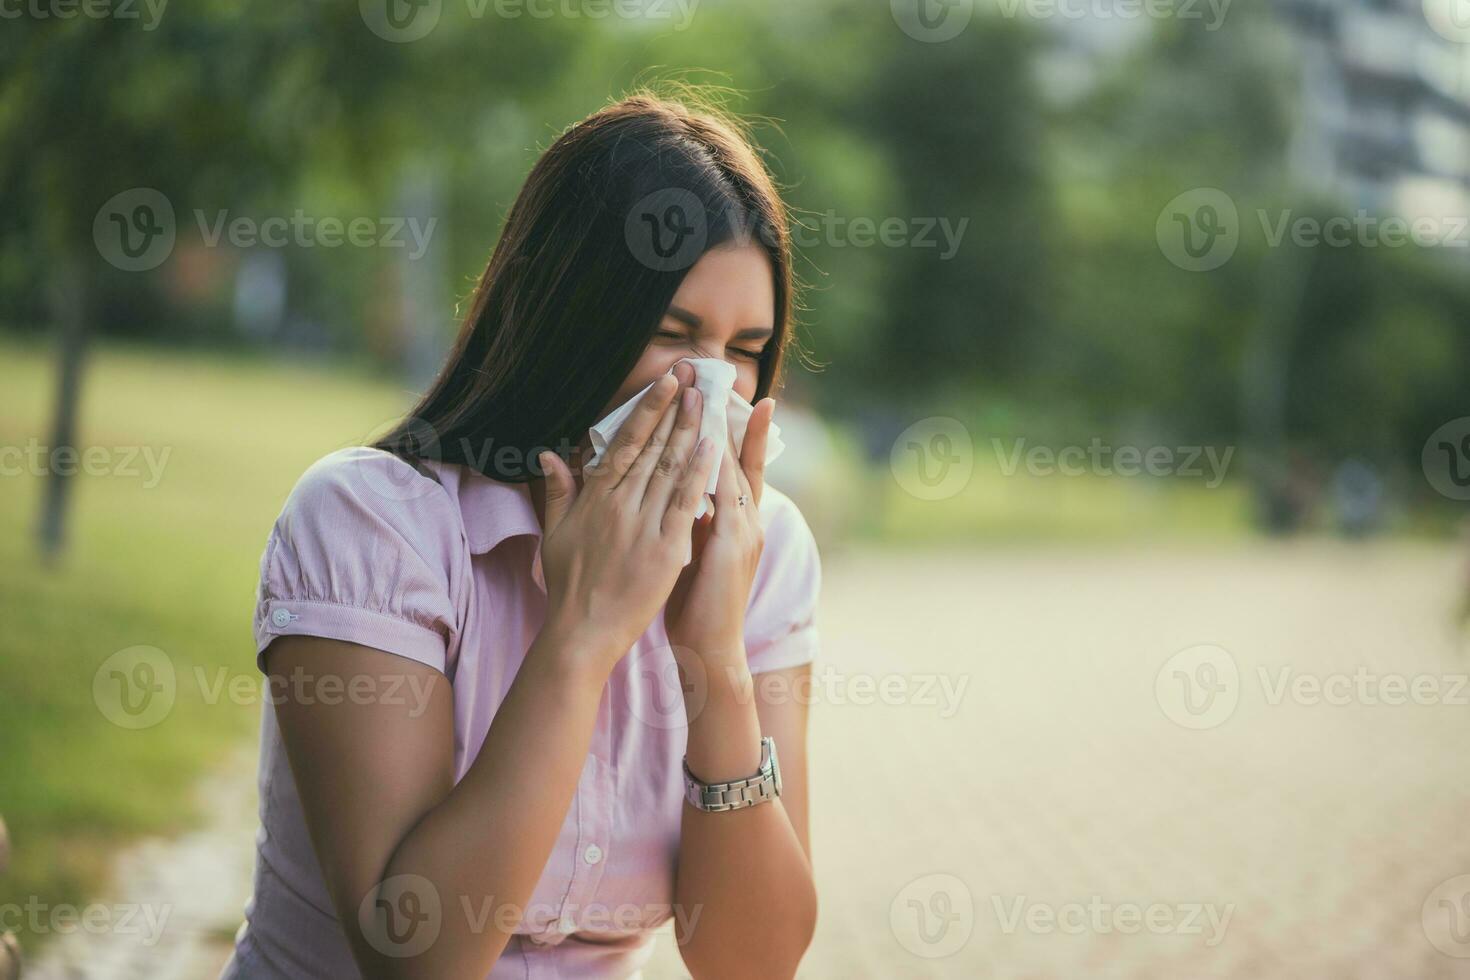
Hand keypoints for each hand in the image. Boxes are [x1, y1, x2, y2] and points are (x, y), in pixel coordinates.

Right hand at [536, 365, 717, 673]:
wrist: (582, 632)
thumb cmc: (568, 585)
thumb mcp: (555, 533)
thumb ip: (558, 490)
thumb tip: (550, 453)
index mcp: (595, 498)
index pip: (625, 442)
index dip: (649, 408)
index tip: (667, 381)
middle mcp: (619, 505)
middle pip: (652, 446)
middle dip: (676, 407)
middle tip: (695, 374)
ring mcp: (643, 525)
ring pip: (671, 467)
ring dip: (690, 429)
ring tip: (707, 398)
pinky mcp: (666, 549)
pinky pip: (686, 503)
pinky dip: (700, 473)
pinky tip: (714, 447)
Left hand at [664, 397, 774, 670]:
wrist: (710, 650)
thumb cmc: (695, 605)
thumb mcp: (689, 551)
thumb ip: (684, 518)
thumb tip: (668, 492)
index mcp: (734, 520)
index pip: (733, 463)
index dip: (731, 427)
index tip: (725, 392)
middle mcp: (745, 519)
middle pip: (738, 455)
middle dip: (728, 414)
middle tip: (715, 374)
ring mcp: (743, 530)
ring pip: (733, 468)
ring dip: (721, 431)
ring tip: (711, 394)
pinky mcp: (733, 546)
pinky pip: (727, 497)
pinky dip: (717, 470)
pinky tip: (706, 444)